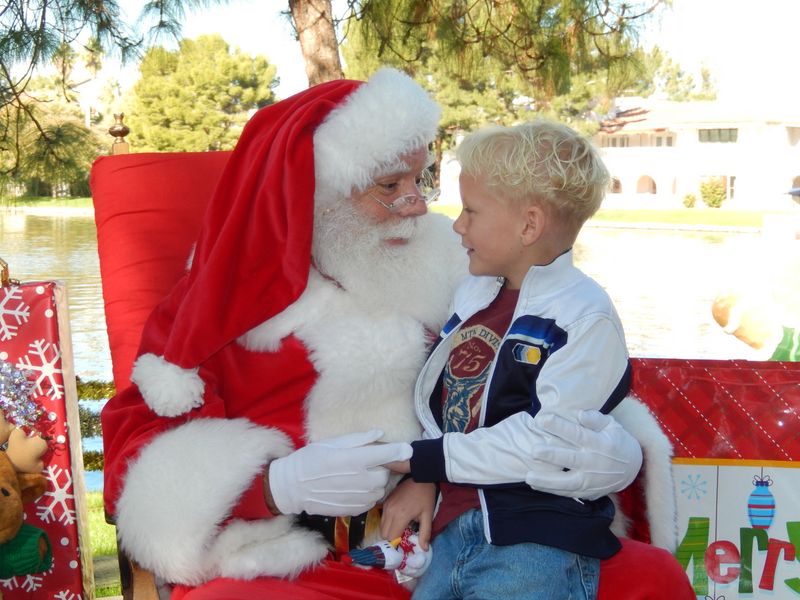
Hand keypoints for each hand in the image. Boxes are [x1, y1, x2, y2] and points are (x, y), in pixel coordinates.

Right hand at [268, 430, 411, 515]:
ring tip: (359, 476)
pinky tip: (354, 488)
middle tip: (367, 463)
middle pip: (386, 472)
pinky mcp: (355, 509)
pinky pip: (372, 500)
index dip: (400, 451)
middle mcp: (360, 479)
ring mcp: (359, 497)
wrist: (294, 486)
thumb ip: (360, 439)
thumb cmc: (311, 459)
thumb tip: (380, 434)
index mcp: (355, 459)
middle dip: (381, 466)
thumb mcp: (333, 442)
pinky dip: (368, 494)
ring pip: (381, 488)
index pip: (388, 454)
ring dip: (376, 481)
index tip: (407, 450)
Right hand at [380, 479, 435, 549]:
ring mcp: (386, 506)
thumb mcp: (428, 516)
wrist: (420, 478)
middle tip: (403, 536)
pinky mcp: (385, 502)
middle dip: (392, 538)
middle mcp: (390, 511)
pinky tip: (398, 520)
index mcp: (401, 516)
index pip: (391, 537)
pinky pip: (382, 518)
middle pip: (384, 534)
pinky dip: (388, 523)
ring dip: (389, 530)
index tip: (405, 543)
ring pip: (381, 526)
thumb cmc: (425, 497)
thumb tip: (424, 549)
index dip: (397, 543)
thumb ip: (425, 533)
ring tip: (401, 528)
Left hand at [525, 410, 641, 500]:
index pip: (577, 434)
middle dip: (551, 455)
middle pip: (570, 459)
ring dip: (547, 480)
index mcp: (600, 443)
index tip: (541, 419)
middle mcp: (594, 462)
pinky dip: (552, 491)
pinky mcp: (588, 492)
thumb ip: (595, 418)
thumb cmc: (616, 441)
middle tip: (533, 450)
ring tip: (529, 476)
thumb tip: (579, 414)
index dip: (559, 426)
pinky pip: (568, 493)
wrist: (632, 469)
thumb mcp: (612, 425)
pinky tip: (535, 485)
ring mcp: (591, 480)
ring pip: (567, 482)